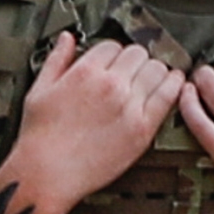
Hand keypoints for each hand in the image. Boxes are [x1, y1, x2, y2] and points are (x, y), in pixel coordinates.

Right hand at [0, 34, 180, 213]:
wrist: (47, 175)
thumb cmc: (40, 138)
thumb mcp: (39, 90)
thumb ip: (57, 60)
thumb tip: (67, 39)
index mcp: (85, 72)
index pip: (113, 45)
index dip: (113, 53)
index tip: (114, 62)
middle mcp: (110, 86)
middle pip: (138, 54)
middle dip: (135, 60)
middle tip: (133, 70)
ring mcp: (129, 107)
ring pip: (157, 70)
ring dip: (155, 70)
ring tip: (153, 77)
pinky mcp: (142, 129)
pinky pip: (168, 96)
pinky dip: (174, 86)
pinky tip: (174, 84)